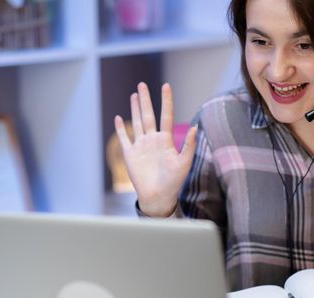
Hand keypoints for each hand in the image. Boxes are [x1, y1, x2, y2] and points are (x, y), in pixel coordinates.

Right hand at [113, 82, 197, 216]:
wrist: (159, 196)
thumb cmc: (174, 181)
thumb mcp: (184, 163)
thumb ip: (189, 145)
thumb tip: (195, 127)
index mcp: (166, 140)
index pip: (166, 115)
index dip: (166, 101)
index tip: (166, 85)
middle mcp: (153, 140)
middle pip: (148, 115)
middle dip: (145, 100)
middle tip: (142, 84)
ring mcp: (141, 146)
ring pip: (137, 123)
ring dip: (134, 109)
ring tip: (134, 95)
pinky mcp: (130, 154)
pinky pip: (124, 138)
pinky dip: (120, 129)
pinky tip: (118, 118)